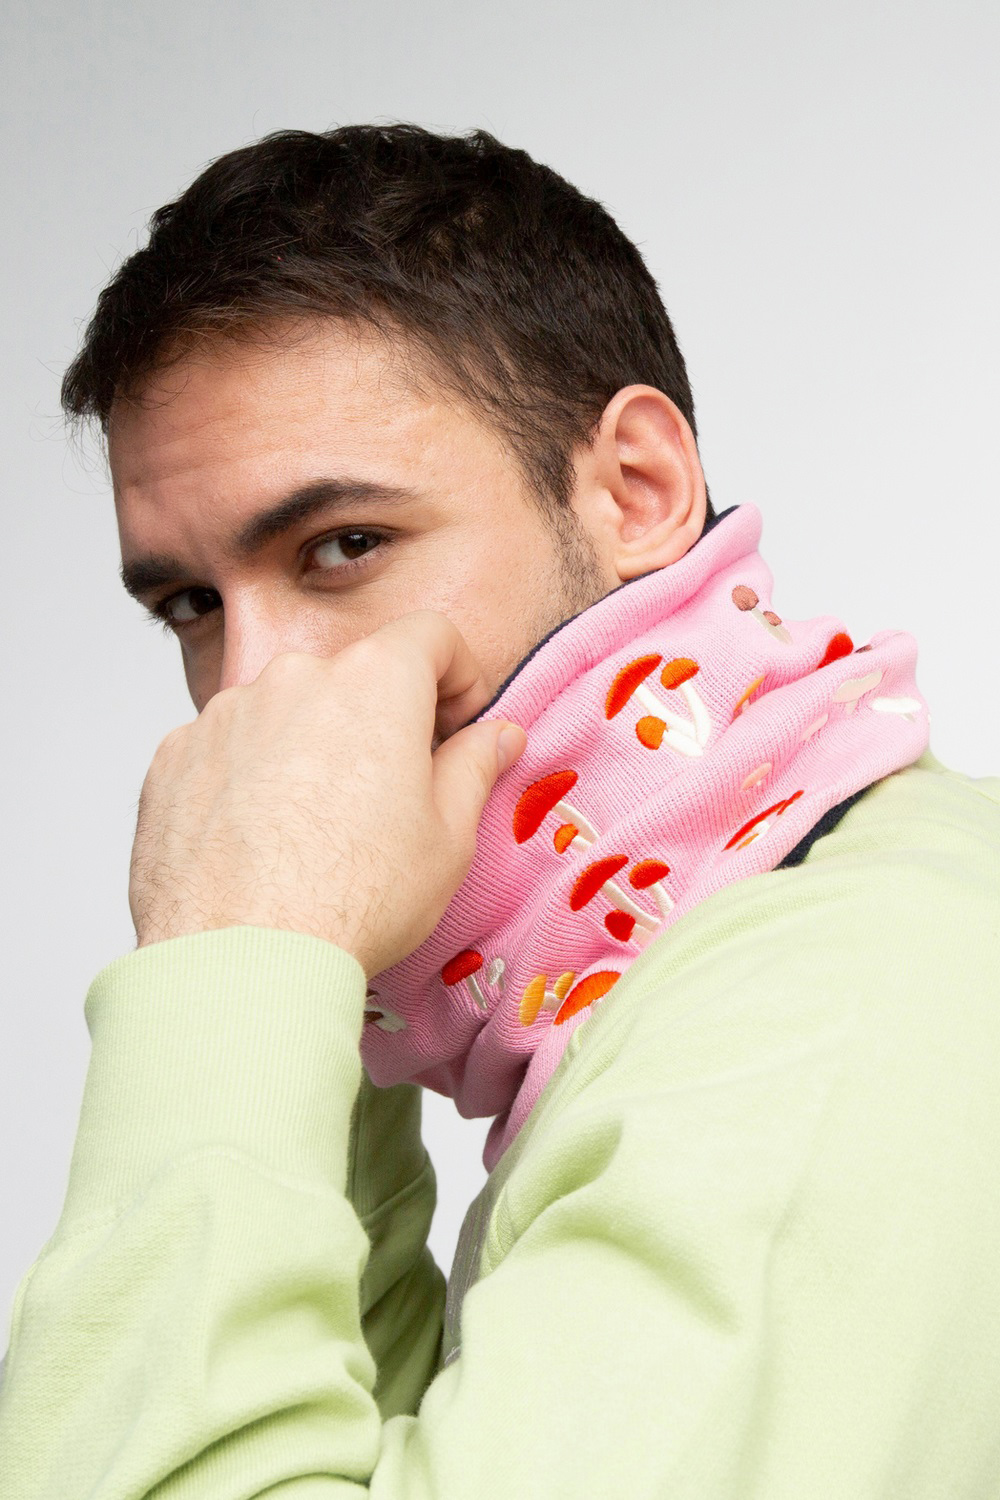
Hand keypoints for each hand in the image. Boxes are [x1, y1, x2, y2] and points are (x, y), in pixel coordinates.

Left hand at [128, 611, 526, 973]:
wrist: (241, 961)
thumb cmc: (353, 900)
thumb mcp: (448, 838)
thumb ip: (474, 767)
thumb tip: (497, 736)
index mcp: (375, 681)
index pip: (431, 636)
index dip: (456, 677)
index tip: (455, 728)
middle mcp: (293, 677)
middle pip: (353, 676)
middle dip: (378, 720)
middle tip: (390, 795)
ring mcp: (225, 713)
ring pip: (285, 712)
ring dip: (309, 747)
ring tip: (316, 830)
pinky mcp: (174, 755)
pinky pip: (228, 748)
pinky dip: (249, 777)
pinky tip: (261, 842)